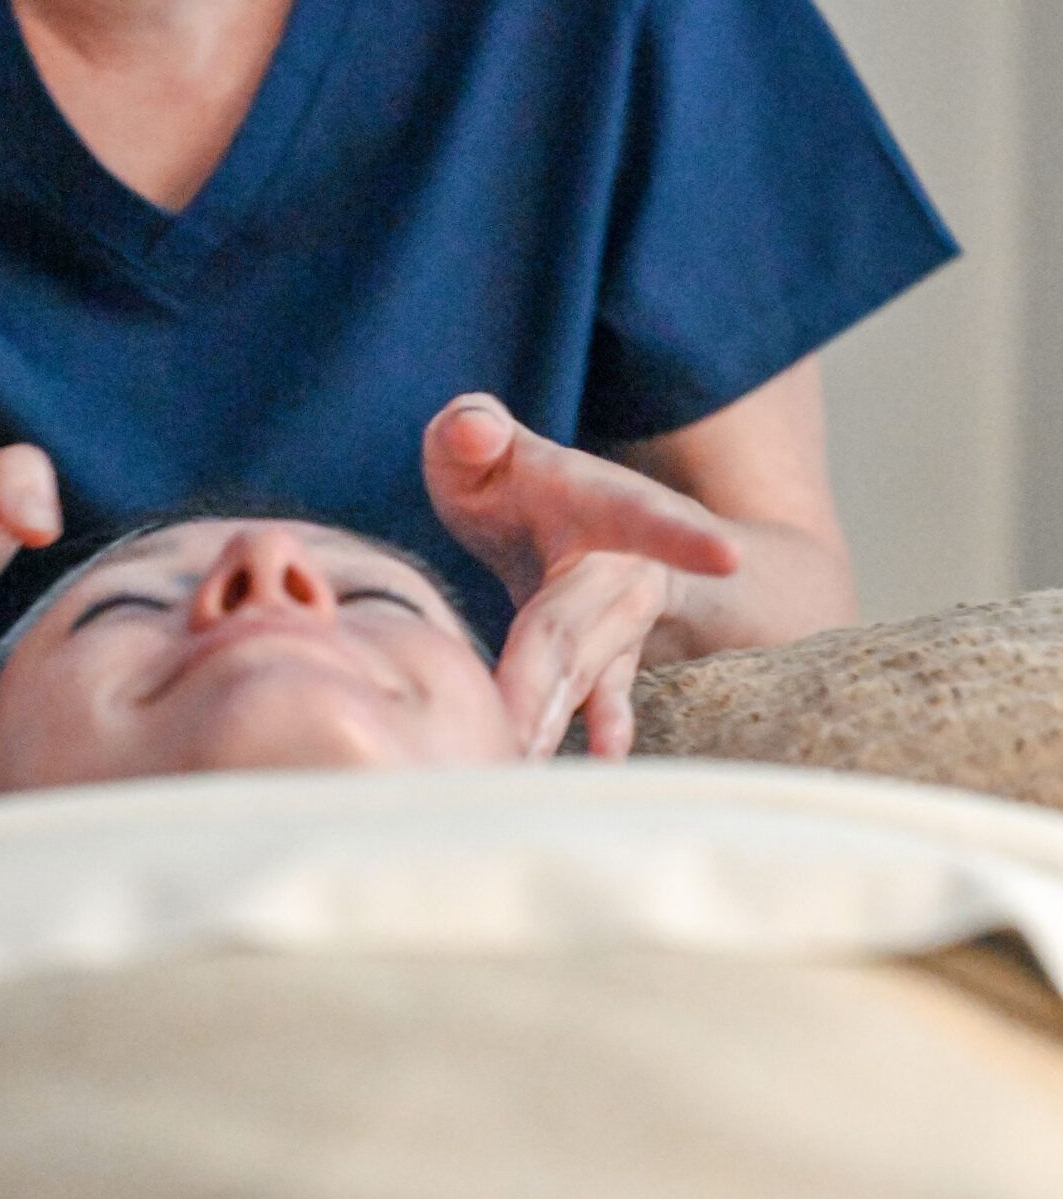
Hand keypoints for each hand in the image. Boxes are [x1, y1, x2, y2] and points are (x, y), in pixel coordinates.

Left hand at [423, 394, 739, 759]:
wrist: (569, 533)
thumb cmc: (516, 485)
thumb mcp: (490, 445)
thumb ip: (472, 428)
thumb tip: (473, 431)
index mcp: (608, 508)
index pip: (649, 517)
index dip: (683, 535)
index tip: (726, 556)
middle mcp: (626, 572)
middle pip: (583, 625)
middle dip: (550, 673)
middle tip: (514, 725)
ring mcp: (618, 628)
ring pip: (587, 675)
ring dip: (553, 716)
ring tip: (521, 757)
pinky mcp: (602, 670)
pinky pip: (596, 705)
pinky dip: (588, 736)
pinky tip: (591, 771)